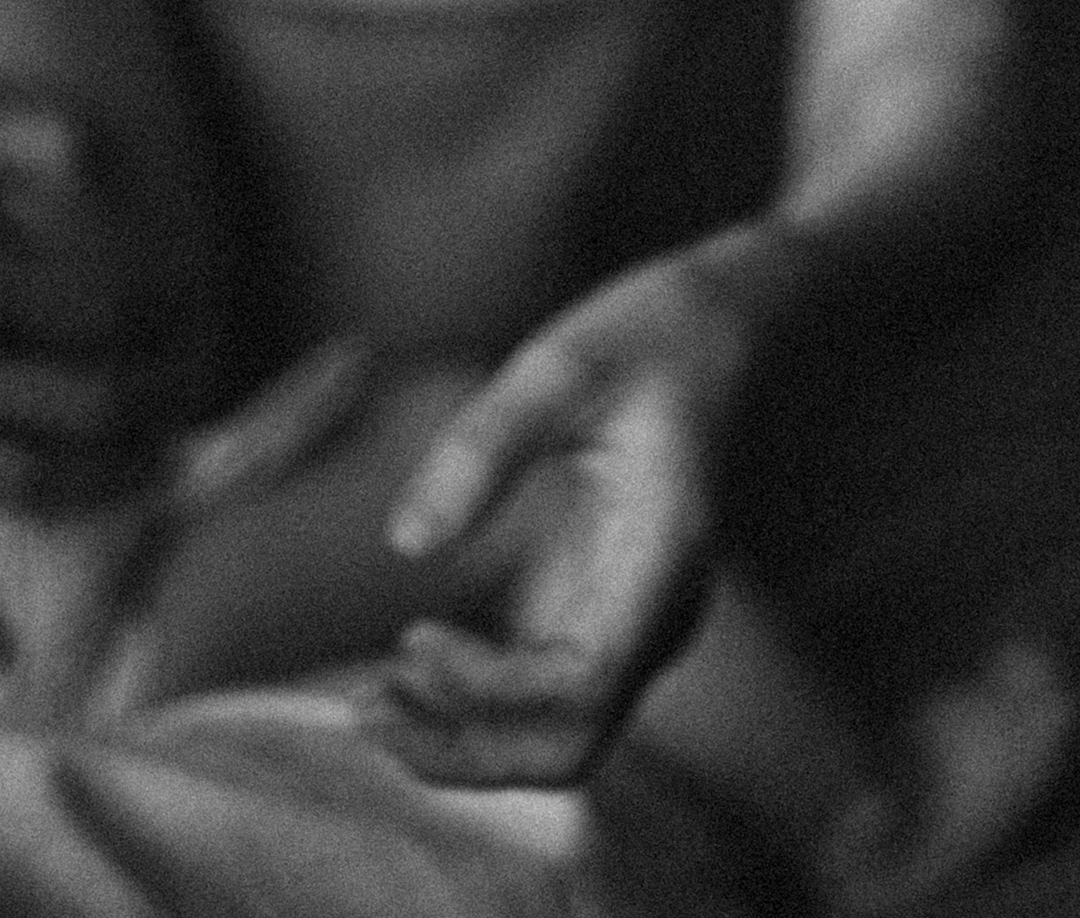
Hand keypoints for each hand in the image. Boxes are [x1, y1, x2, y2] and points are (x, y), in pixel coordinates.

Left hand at [372, 253, 750, 787]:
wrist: (723, 330)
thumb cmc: (646, 334)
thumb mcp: (561, 362)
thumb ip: (486, 444)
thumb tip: (407, 543)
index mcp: (662, 557)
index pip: (582, 681)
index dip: (491, 689)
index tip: (408, 641)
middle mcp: (659, 615)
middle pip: (570, 744)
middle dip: (463, 750)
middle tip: (356, 711)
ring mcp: (638, 626)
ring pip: (558, 737)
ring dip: (462, 741)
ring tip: (361, 703)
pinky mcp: (609, 617)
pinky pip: (547, 699)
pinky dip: (476, 707)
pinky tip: (402, 675)